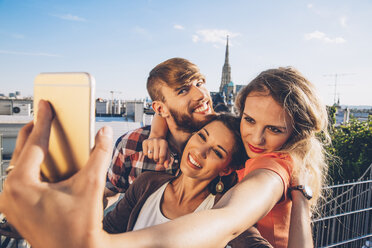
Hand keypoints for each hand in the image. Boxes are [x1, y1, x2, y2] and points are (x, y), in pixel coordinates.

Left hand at [0, 100, 111, 247]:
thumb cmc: (79, 227)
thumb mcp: (91, 186)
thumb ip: (99, 154)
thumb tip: (104, 133)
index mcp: (22, 185)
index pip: (34, 143)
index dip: (44, 120)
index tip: (45, 104)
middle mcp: (9, 193)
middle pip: (22, 150)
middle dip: (35, 130)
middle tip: (45, 115)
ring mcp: (10, 202)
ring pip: (19, 165)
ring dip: (34, 148)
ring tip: (47, 135)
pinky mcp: (16, 208)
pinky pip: (21, 178)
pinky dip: (34, 166)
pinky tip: (48, 162)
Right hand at [142, 138, 170, 167]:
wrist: (156, 138)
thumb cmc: (162, 147)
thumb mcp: (167, 152)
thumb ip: (167, 159)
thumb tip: (166, 166)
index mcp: (164, 143)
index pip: (162, 156)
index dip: (161, 161)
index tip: (161, 161)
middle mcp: (157, 141)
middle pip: (155, 157)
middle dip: (157, 160)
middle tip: (157, 157)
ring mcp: (150, 141)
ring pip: (150, 156)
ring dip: (152, 157)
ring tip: (154, 154)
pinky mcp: (144, 142)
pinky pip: (145, 154)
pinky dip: (147, 155)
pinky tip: (150, 151)